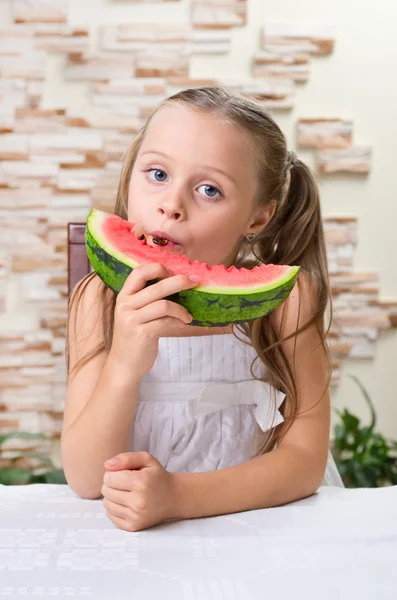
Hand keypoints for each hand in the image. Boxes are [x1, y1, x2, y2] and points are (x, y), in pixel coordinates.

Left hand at [101, 451, 179, 531]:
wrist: (173, 497)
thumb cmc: (157, 476)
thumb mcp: (147, 460)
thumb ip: (126, 458)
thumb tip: (106, 465)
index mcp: (141, 482)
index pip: (109, 477)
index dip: (112, 473)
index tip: (122, 473)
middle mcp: (138, 501)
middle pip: (106, 490)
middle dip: (111, 484)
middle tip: (124, 482)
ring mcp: (136, 516)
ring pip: (107, 503)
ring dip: (112, 496)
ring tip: (124, 491)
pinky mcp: (133, 526)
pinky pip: (111, 516)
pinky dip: (114, 508)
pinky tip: (124, 502)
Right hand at [109, 263, 197, 379]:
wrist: (124, 365)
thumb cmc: (134, 336)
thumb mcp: (135, 313)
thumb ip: (147, 299)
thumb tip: (177, 282)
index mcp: (124, 296)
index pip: (139, 272)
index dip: (158, 268)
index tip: (173, 272)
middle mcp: (125, 305)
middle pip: (157, 286)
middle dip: (180, 281)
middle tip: (195, 280)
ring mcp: (132, 320)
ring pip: (164, 304)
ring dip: (181, 308)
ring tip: (188, 315)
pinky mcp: (142, 334)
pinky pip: (166, 321)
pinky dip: (179, 319)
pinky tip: (184, 322)